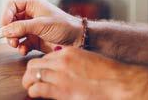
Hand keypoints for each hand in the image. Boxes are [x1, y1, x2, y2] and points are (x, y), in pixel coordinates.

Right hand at [0, 0, 81, 54]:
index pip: (12, 6)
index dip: (6, 15)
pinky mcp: (35, 40)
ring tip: (16, 45)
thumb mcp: (41, 25)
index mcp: (32, 6)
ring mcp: (32, 29)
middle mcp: (30, 16)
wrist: (79, 40)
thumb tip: (4, 30)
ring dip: (13, 40)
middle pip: (11, 21)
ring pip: (15, 33)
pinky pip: (22, 43)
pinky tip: (24, 50)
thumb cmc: (64, 26)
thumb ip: (21, 27)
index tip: (4, 26)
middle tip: (11, 40)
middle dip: (9, 30)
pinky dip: (21, 47)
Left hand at [22, 47, 146, 98]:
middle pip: (34, 64)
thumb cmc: (108, 75)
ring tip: (29, 88)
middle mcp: (60, 60)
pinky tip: (34, 95)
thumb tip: (65, 71)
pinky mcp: (61, 89)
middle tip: (29, 82)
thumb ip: (74, 63)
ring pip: (32, 75)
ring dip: (28, 82)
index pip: (45, 58)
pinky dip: (33, 91)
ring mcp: (60, 74)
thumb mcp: (88, 61)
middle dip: (30, 73)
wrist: (119, 83)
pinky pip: (38, 88)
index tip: (41, 75)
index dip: (41, 68)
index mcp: (67, 52)